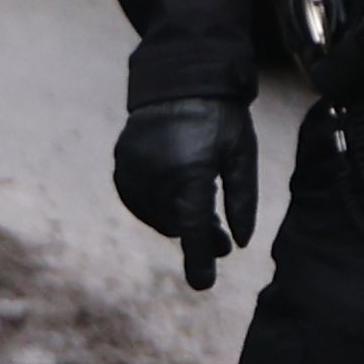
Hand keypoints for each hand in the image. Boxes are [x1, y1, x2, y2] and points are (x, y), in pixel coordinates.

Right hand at [110, 96, 255, 289]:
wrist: (179, 79)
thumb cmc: (220, 116)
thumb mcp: (242, 155)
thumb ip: (241, 200)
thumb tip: (239, 243)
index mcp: (190, 174)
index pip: (195, 229)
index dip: (199, 260)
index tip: (203, 285)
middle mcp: (156, 177)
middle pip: (177, 225)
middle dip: (199, 237)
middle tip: (220, 241)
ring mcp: (133, 171)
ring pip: (156, 217)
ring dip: (178, 222)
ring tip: (201, 213)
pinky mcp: (121, 165)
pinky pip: (138, 201)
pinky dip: (156, 207)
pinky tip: (176, 199)